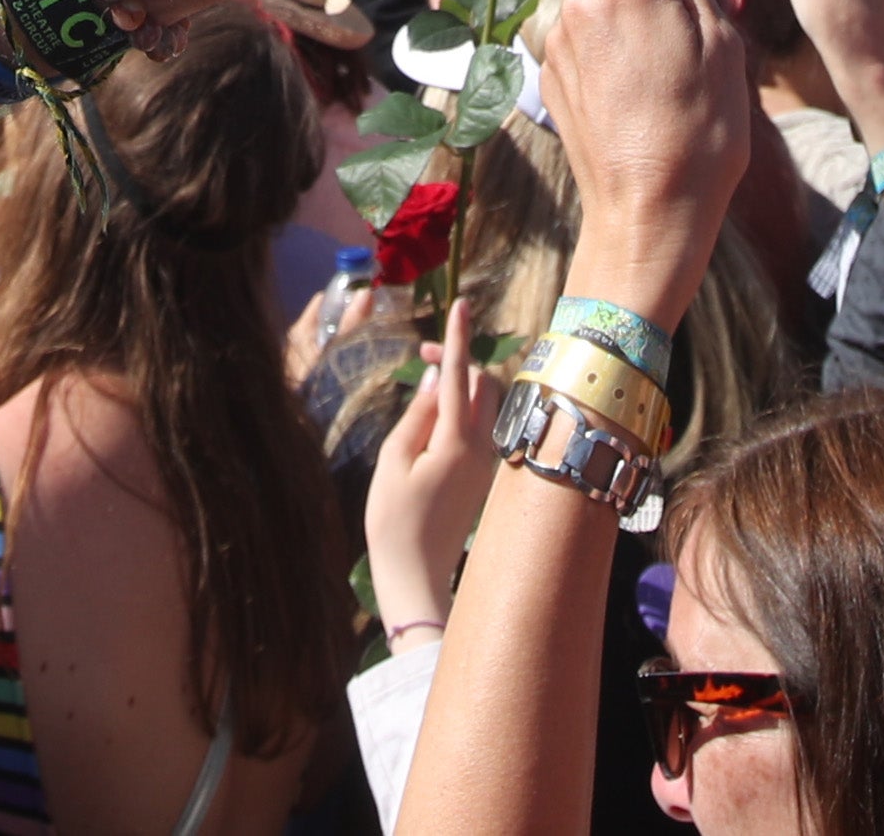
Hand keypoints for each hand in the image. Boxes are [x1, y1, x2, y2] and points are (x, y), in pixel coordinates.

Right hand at [363, 299, 499, 635]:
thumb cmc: (394, 522)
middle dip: (461, 361)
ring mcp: (488, 464)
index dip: (458, 337)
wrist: (417, 578)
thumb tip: (438, 376)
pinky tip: (438, 419)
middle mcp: (482, 449)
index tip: (460, 305)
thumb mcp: (393, 461)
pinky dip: (468, 409)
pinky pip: (485, 426)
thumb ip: (418, 413)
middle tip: (422, 358)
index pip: (461, 375)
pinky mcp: (485, 477)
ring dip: (466, 384)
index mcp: (457, 442)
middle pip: (487, 383)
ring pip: (490, 404)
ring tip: (428, 386)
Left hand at [536, 0, 758, 321]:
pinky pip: (584, 33)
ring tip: (667, 71)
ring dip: (631, 14)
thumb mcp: (722, 43)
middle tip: (692, 31)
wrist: (647, 215)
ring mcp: (559, 38)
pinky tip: (637, 93)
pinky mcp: (549, 71)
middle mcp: (582, 0)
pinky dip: (610, 47)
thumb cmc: (701, 132)